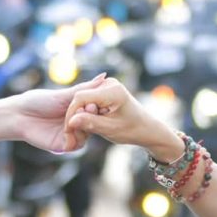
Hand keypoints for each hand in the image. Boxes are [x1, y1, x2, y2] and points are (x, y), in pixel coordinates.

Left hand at [13, 73, 106, 152]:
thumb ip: (84, 88)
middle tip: (89, 108)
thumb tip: (104, 76)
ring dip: (84, 127)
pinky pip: (76, 145)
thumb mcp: (63, 94)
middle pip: (94, 123)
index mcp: (78, 110)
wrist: (18, 115)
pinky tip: (69, 129)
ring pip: (87, 135)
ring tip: (76, 118)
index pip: (96, 110)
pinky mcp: (63, 146)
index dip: (99, 106)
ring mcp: (71, 135)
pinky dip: (75, 138)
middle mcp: (77, 123)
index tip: (98, 100)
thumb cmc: (38, 101)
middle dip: (93, 116)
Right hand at [64, 77, 181, 158]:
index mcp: (112, 91)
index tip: (69, 129)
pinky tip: (94, 122)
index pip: (81, 98)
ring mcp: (108, 85)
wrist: (147, 128)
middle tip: (76, 133)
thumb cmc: (132, 130)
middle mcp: (109, 83)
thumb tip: (71, 121)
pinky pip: (89, 99)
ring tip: (89, 129)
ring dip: (83, 114)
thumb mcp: (110, 129)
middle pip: (81, 98)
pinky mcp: (106, 90)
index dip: (72, 113)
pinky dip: (88, 112)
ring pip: (84, 99)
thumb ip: (90, 124)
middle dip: (77, 115)